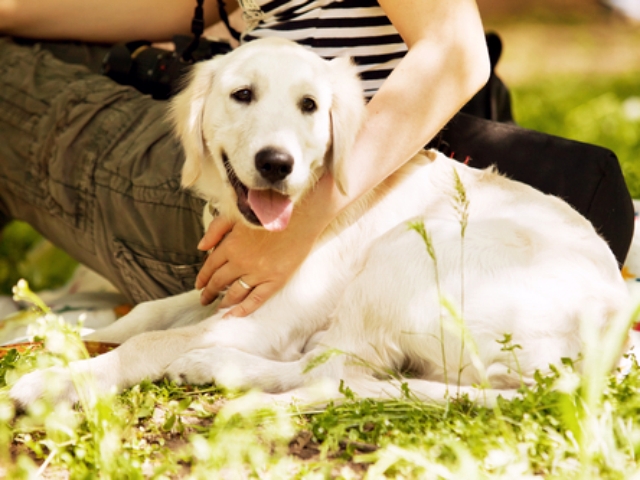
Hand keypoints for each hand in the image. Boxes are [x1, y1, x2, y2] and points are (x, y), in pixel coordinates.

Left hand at [195, 213, 320, 316]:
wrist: (300, 215)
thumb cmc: (270, 212)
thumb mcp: (237, 215)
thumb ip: (216, 229)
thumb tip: (201, 247)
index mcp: (230, 245)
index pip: (210, 266)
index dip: (203, 278)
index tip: (199, 285)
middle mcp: (241, 262)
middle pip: (219, 282)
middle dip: (209, 293)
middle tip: (205, 299)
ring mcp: (258, 273)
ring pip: (235, 293)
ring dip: (223, 302)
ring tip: (218, 308)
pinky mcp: (275, 280)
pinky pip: (256, 299)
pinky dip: (243, 310)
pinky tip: (233, 315)